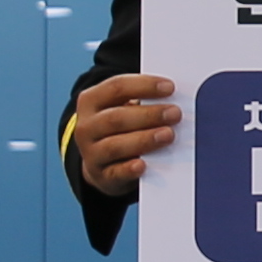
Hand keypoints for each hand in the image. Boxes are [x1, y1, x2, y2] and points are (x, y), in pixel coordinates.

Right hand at [67, 71, 179, 196]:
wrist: (102, 162)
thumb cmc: (119, 127)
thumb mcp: (122, 108)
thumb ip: (141, 101)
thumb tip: (172, 99)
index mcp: (90, 101)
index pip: (116, 87)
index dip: (144, 86)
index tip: (170, 87)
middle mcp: (86, 126)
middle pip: (116, 118)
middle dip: (148, 115)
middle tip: (175, 113)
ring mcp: (91, 153)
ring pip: (114, 146)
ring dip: (144, 139)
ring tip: (168, 135)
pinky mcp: (100, 176)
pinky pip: (115, 173)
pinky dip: (129, 169)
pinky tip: (143, 165)